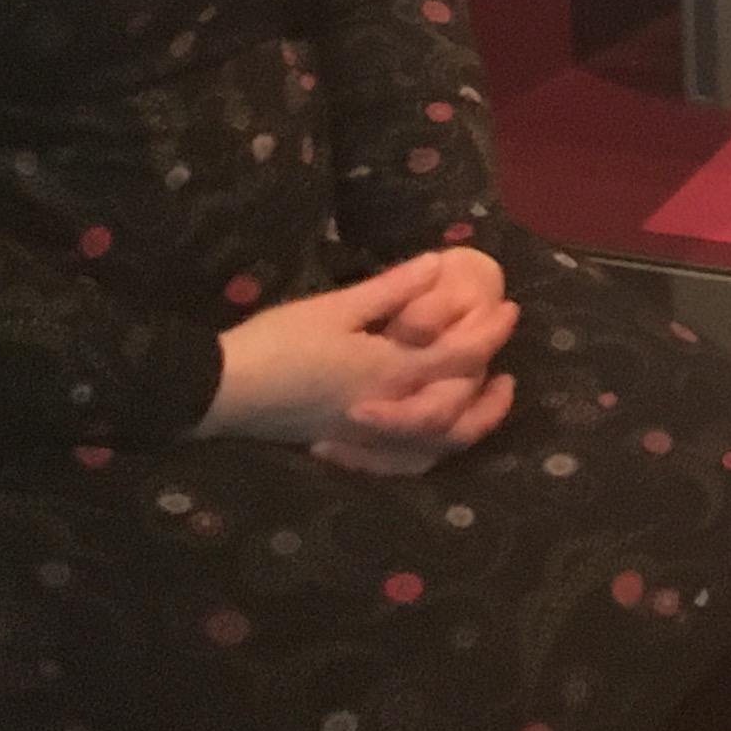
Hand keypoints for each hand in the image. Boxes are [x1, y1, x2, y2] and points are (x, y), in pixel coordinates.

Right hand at [195, 252, 520, 477]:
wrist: (221, 391)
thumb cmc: (277, 343)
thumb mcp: (335, 307)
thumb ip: (392, 289)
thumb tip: (439, 265)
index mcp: (389, 372)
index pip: (460, 356)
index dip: (491, 333)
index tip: (510, 309)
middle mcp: (387, 412)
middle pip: (457, 411)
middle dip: (489, 388)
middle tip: (504, 361)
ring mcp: (366, 438)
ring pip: (435, 446)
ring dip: (470, 424)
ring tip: (486, 398)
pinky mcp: (345, 449)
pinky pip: (401, 465)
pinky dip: (428, 454)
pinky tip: (434, 437)